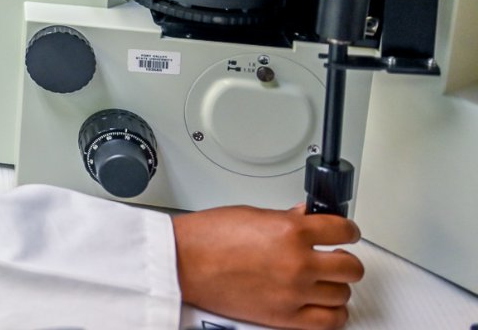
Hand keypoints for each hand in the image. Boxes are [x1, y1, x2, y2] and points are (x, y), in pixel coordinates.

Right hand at [173, 204, 363, 329]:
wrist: (182, 262)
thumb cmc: (207, 237)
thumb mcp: (252, 215)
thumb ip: (286, 219)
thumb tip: (308, 218)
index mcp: (290, 231)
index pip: (343, 230)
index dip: (348, 231)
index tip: (345, 233)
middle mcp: (297, 262)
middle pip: (350, 267)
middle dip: (345, 260)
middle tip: (336, 257)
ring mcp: (293, 292)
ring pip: (342, 295)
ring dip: (336, 287)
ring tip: (325, 282)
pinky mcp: (284, 317)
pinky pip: (329, 321)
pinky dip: (333, 313)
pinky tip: (324, 305)